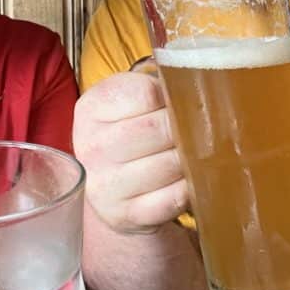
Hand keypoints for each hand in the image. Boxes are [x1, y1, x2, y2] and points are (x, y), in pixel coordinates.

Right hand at [73, 68, 187, 233]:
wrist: (112, 186)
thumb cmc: (129, 133)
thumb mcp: (128, 100)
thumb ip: (157, 82)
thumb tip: (200, 73)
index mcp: (90, 108)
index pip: (147, 93)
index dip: (172, 97)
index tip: (176, 103)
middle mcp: (91, 147)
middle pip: (160, 128)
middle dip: (185, 128)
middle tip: (194, 130)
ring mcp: (105, 186)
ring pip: (171, 163)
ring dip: (190, 158)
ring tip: (188, 153)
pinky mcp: (125, 216)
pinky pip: (175, 197)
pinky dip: (189, 187)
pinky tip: (184, 179)